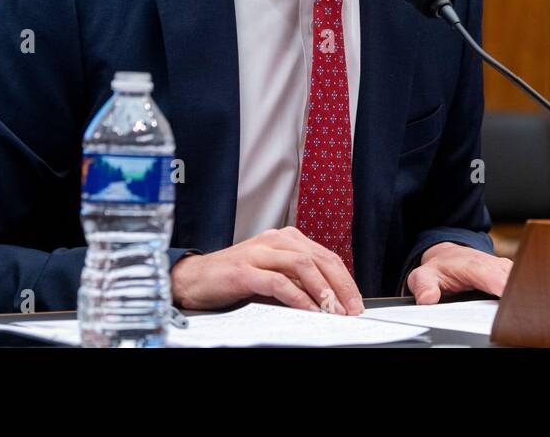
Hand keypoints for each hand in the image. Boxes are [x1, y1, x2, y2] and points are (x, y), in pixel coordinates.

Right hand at [170, 226, 362, 314]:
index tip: (355, 301)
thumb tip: (329, 299)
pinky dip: (297, 297)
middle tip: (351, 309)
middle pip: (319, 259)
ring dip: (322, 290)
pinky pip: (278, 282)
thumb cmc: (233, 278)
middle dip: (340, 286)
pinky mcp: (244, 270)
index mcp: (285, 239)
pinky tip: (307, 310)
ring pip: (302, 266)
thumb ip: (297, 280)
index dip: (344, 279)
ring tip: (333, 311)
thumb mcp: (272, 274)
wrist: (194, 278)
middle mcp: (275, 240)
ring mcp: (259, 253)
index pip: (325, 256)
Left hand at [405, 242, 512, 304]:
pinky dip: (521, 292)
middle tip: (516, 316)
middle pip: (512, 279)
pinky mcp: (508, 272)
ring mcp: (502, 267)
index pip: (494, 277)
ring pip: (520, 279)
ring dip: (520, 294)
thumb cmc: (439, 267)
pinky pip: (520, 281)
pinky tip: (520, 306)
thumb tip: (428, 300)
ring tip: (520, 314)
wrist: (448, 254)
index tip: (509, 303)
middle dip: (516, 296)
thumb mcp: (424, 276)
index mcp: (473, 266)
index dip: (504, 289)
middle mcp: (492, 264)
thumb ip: (424, 287)